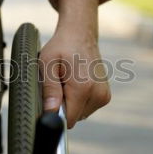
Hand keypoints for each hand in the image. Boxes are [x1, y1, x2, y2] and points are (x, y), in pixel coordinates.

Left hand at [40, 0, 109, 128]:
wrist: (80, 34)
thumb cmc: (61, 47)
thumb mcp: (47, 64)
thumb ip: (49, 89)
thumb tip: (51, 111)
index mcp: (84, 87)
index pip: (68, 119)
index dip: (55, 114)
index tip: (50, 99)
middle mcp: (99, 94)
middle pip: (73, 118)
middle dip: (63, 106)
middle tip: (59, 84)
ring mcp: (104, 95)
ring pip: (80, 114)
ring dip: (70, 103)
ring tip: (67, 82)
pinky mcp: (105, 96)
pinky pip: (86, 108)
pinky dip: (78, 100)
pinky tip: (75, 83)